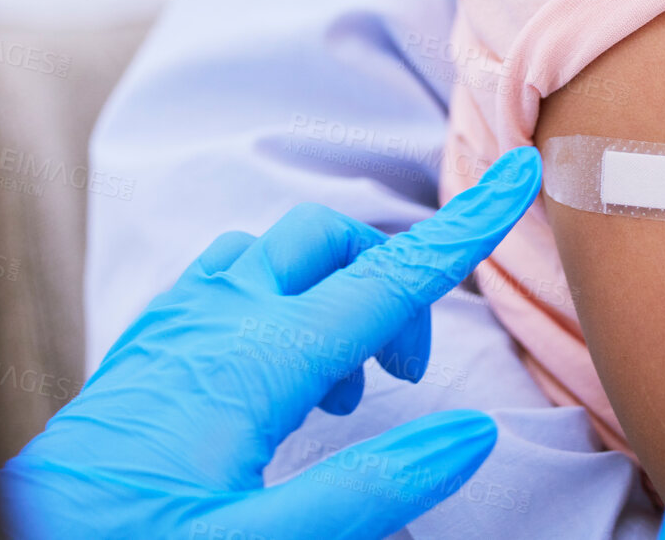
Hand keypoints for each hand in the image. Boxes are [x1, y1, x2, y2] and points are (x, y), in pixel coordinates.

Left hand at [0, 145, 542, 539]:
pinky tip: (276, 380)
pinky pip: (228, 282)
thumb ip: (364, 491)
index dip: (461, 229)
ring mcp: (172, 326)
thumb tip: (471, 431)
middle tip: (406, 374)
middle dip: (390, 278)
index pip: (383, 281)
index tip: (518, 173)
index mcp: (252, 360)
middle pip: (328, 243)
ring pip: (274, 256)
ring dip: (331, 293)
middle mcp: (212, 319)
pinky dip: (279, 303)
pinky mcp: (146, 349)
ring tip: (345, 389)